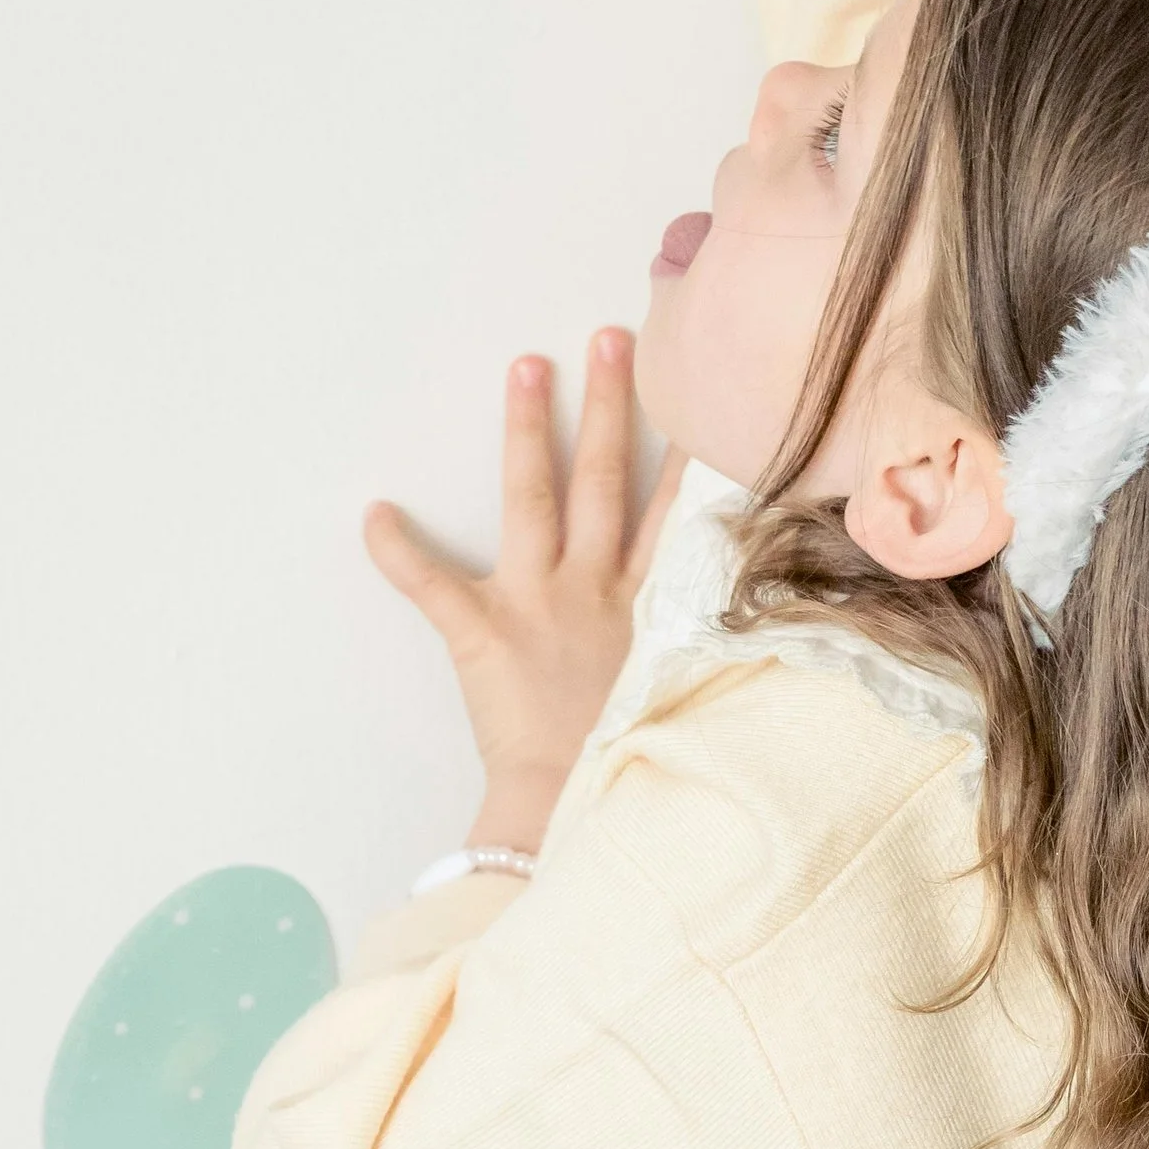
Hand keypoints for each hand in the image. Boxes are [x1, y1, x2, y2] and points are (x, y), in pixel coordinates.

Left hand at [365, 330, 684, 853]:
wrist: (574, 812)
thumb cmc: (629, 762)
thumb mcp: (687, 695)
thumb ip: (708, 648)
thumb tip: (776, 638)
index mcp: (648, 605)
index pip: (675, 512)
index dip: (686, 451)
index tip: (700, 394)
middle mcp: (596, 588)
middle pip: (604, 480)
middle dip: (611, 405)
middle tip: (611, 337)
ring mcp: (538, 603)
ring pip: (533, 501)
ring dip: (529, 431)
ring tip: (529, 365)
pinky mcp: (480, 635)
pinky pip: (431, 586)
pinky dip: (398, 551)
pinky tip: (372, 511)